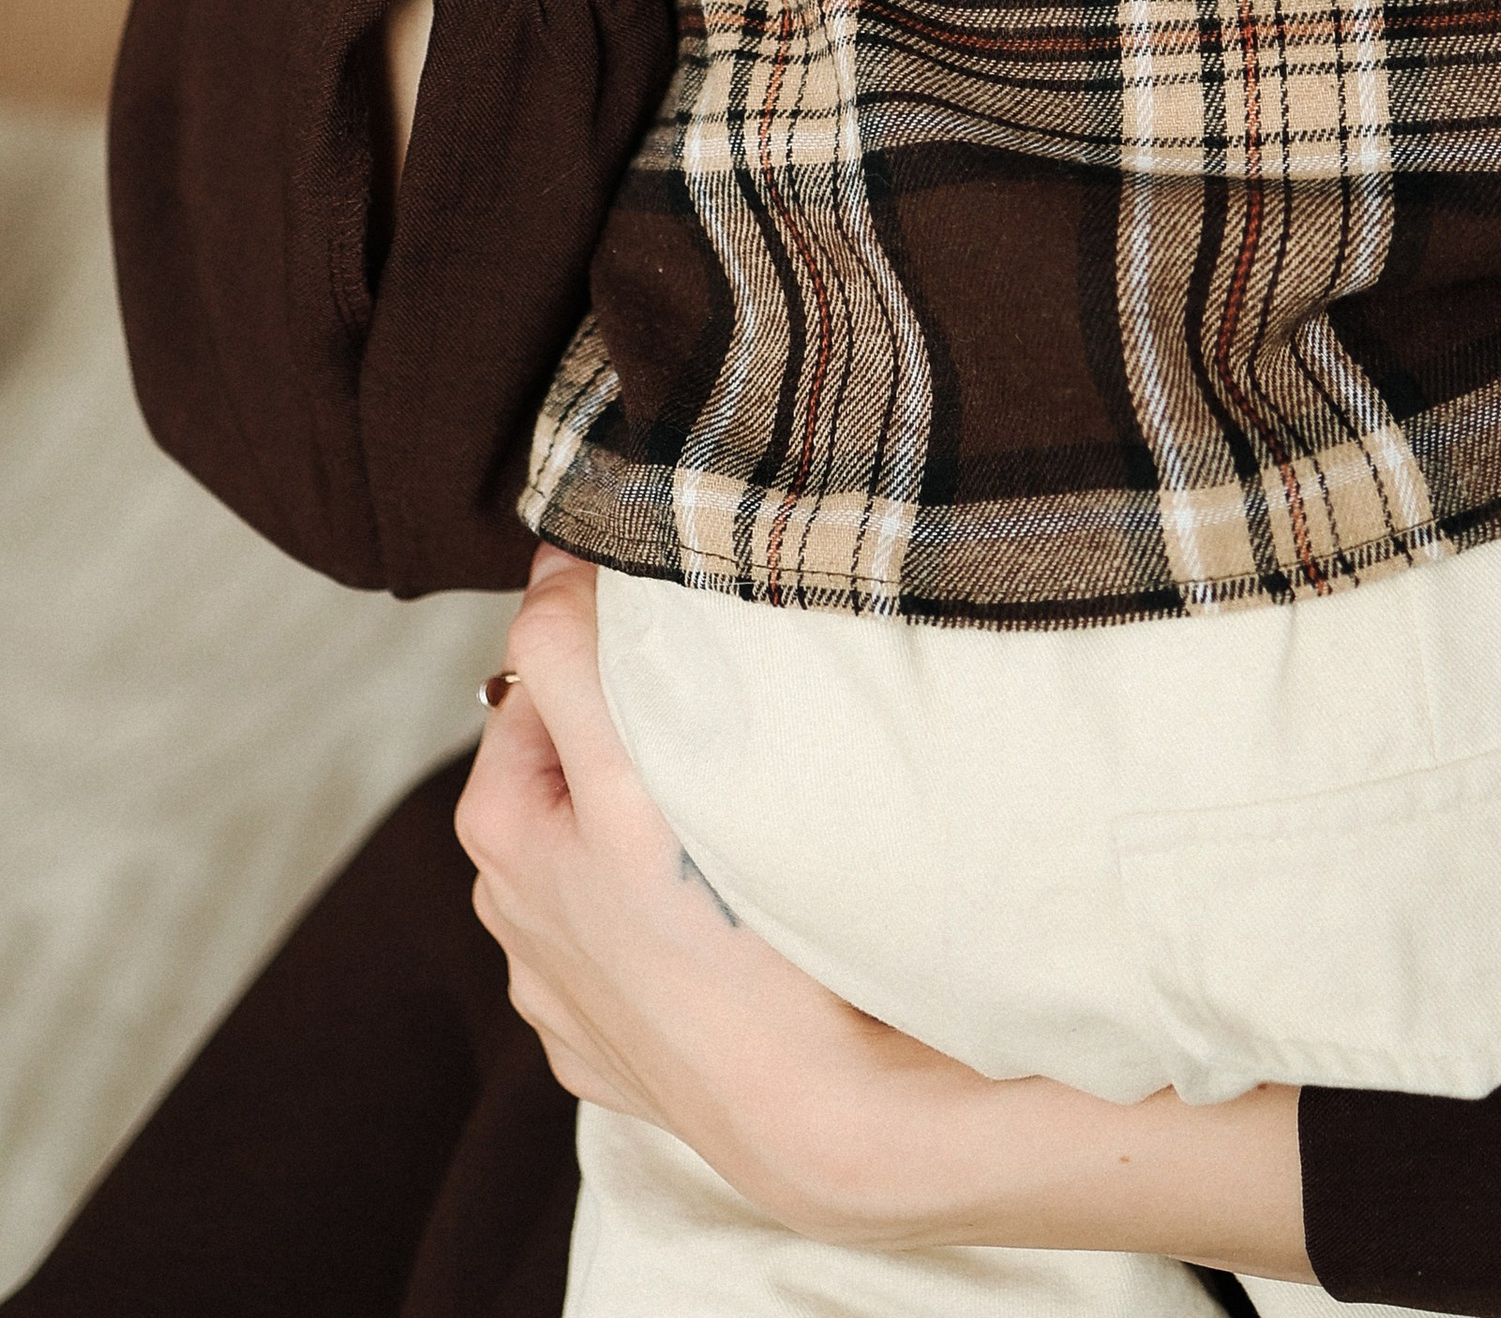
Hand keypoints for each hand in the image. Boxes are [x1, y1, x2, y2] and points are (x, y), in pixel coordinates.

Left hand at [459, 552, 1313, 1277]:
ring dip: (657, 819)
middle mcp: (515, 916)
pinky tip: (732, 908)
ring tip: (739, 809)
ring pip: (609, 852)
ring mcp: (568, 992)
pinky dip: (678, 908)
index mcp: (503, 832)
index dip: (605, 639)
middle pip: (573, 765)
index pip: (537, 677)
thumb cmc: (725, 944)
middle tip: (726, 710)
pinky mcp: (624, 1047)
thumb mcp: (630, 778)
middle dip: (635, 728)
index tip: (680, 623)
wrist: (814, 1118)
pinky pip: (644, 938)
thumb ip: (572, 659)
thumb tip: (550, 565)